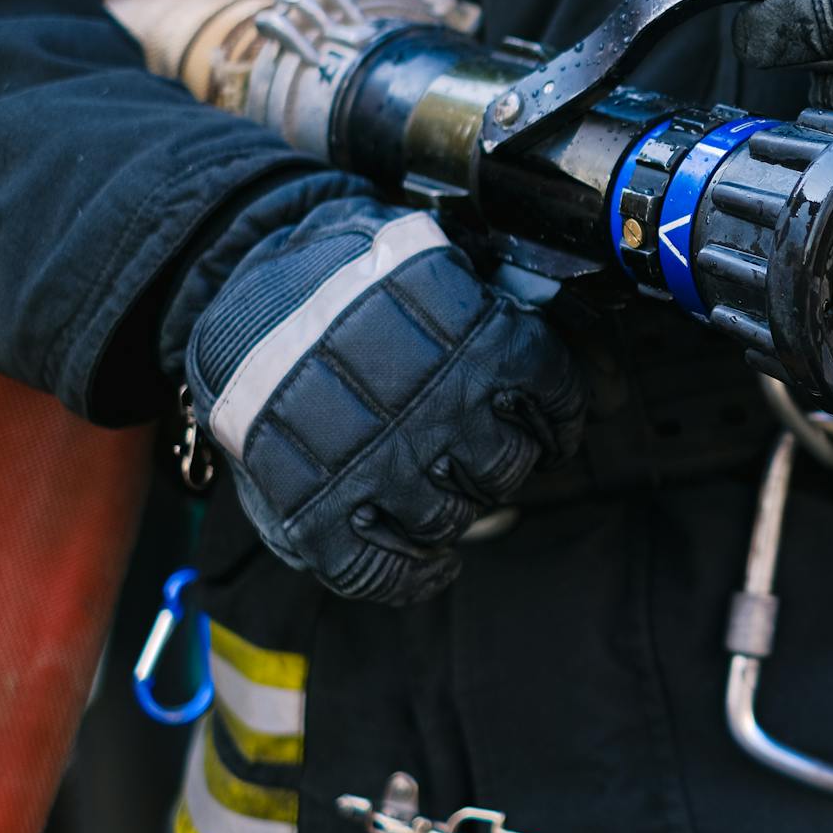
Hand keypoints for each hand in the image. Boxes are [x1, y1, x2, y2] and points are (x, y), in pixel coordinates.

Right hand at [181, 196, 584, 603]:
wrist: (237, 288)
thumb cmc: (341, 270)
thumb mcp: (434, 255)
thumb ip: (503, 304)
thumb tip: (595, 368)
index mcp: (483, 344)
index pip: (555, 395)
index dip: (558, 415)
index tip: (549, 424)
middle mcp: (444, 411)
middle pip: (508, 467)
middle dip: (496, 459)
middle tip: (469, 447)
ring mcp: (382, 468)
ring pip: (454, 519)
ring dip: (451, 508)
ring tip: (431, 484)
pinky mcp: (320, 514)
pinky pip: (382, 573)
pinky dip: (413, 577)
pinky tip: (431, 567)